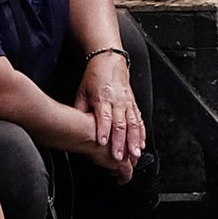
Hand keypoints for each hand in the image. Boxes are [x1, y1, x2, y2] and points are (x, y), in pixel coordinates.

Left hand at [80, 52, 144, 174]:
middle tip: (119, 157)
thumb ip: (80, 110)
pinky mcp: (134, 104)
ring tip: (135, 154)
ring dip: (135, 140)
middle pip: (120, 124)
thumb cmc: (95, 77)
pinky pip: (140, 120)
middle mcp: (117, 101)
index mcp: (102, 98)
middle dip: (120, 142)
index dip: (103, 130)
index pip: (103, 117)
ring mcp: (127, 103)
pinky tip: (142, 143)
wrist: (110, 61)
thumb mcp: (82, 92)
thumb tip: (75, 126)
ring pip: (133, 124)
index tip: (102, 143)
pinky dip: (142, 133)